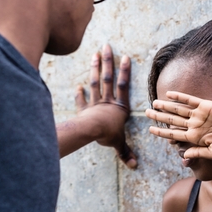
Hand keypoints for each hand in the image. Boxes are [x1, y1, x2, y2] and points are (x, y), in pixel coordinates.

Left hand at [75, 44, 137, 168]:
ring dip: (94, 69)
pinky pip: (81, 100)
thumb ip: (125, 152)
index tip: (125, 56)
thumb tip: (134, 165)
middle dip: (108, 61)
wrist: (91, 131)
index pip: (123, 85)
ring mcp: (94, 103)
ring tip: (94, 55)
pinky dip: (79, 93)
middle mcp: (107, 101)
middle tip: (106, 46)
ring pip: (95, 82)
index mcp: (119, 106)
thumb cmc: (108, 135)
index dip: (125, 71)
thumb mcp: (119, 143)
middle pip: (108, 78)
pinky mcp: (83, 109)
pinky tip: (78, 85)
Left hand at [145, 92, 211, 161]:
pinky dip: (179, 97)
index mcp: (194, 138)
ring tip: (153, 103)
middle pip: (172, 121)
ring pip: (178, 109)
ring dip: (165, 106)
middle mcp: (194, 126)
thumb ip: (198, 153)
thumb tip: (184, 156)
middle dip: (158, 117)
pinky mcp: (206, 105)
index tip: (150, 129)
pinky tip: (168, 94)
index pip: (174, 134)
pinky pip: (189, 100)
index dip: (161, 132)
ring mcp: (199, 115)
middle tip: (145, 113)